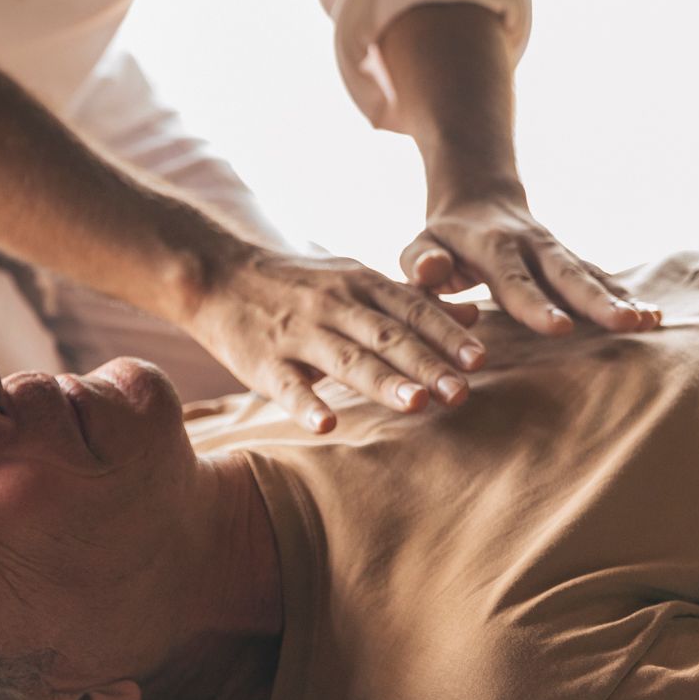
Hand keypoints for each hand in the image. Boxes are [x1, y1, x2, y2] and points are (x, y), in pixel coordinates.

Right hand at [185, 244, 488, 432]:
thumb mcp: (357, 279)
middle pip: (386, 336)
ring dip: (382, 382)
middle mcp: (333, 305)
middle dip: (425, 365)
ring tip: (417, 405)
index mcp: (360, 284)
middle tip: (461, 393)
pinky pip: (287, 386)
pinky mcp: (263, 361)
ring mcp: (298, 333)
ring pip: (345, 358)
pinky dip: (306, 404)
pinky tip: (326, 426)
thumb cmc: (299, 283)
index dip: (446, 335)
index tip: (480, 360)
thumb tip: (475, 318)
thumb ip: (412, 302)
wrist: (219, 273)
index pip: (411, 310)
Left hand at [399, 193, 661, 336]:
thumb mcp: (420, 244)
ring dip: (619, 298)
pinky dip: (625, 295)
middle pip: (566, 273)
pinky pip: (600, 277)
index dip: (536, 303)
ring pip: (590, 274)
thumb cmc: (442, 238)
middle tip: (626, 324)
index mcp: (492, 247)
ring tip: (650, 321)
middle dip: (596, 300)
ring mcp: (556, 251)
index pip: (515, 279)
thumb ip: (420, 261)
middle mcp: (531, 246)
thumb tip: (427, 273)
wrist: (478, 199)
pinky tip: (653, 316)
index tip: (560, 327)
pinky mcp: (572, 260)